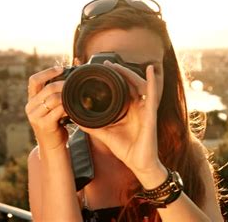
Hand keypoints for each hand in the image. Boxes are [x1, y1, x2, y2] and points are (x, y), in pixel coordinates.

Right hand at [25, 66, 67, 148]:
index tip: (61, 68)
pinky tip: (74, 107)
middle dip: (63, 84)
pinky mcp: (44, 124)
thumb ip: (54, 95)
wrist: (52, 146)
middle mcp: (30, 107)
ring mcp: (35, 116)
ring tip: (75, 96)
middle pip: (47, 88)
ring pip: (53, 98)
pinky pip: (58, 110)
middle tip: (74, 84)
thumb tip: (68, 77)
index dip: (47, 72)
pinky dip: (68, 107)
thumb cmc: (55, 125)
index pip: (34, 80)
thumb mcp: (51, 108)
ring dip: (66, 96)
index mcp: (31, 100)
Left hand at [79, 61, 165, 179]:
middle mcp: (138, 107)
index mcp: (128, 110)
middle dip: (120, 72)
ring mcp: (145, 109)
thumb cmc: (127, 150)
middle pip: (130, 83)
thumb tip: (75, 118)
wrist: (139, 164)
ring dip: (129, 73)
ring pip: (139, 85)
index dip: (114, 78)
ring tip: (118, 66)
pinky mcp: (151, 114)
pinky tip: (149, 69)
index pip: (122, 89)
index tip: (101, 69)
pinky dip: (152, 81)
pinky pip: (153, 95)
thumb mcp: (105, 134)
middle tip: (107, 64)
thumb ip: (92, 126)